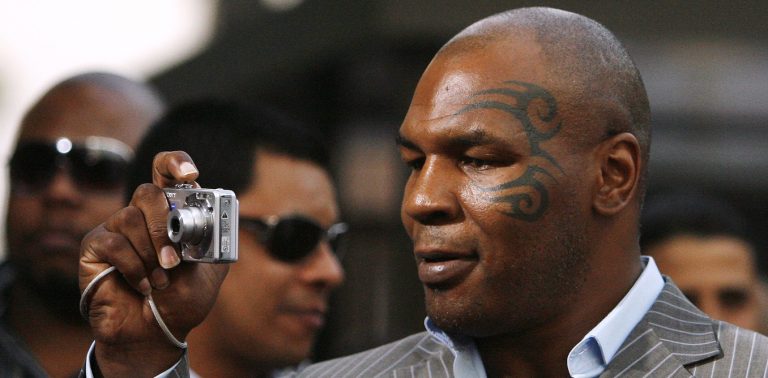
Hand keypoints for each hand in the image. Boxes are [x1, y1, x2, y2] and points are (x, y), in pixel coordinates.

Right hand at [79, 151, 228, 376]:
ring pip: (130, 218)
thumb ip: (213, 240)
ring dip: (150, 254)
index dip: (175, 163)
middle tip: (174, 260)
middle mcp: (142, 214)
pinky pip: (113, 243)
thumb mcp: (210, 270)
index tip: (191, 174)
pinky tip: (144, 285)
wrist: (156, 332)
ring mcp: (117, 228)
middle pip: (148, 191)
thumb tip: (216, 217)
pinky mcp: (95, 247)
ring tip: (162, 279)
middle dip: (164, 226)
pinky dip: (134, 267)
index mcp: (172, 212)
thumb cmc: (182, 299)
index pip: (167, 171)